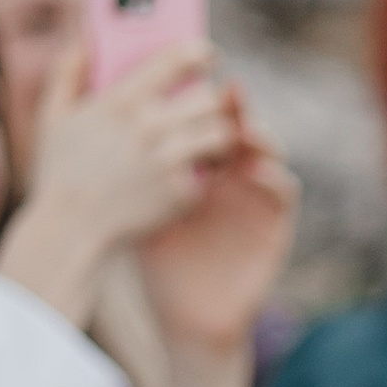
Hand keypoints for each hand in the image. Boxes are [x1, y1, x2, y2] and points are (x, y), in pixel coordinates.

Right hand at [0, 42, 245, 324]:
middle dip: (210, 99)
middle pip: (208, 97)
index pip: (177, 59)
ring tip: (206, 135)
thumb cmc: (61, 172)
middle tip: (205, 104)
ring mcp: (169, 161)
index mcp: (121, 102)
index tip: (206, 54)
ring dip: (216, 133)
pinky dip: (208, 170)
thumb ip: (67, 71)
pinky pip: (212, 171)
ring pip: (220, 132)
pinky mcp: (182, 192)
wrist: (71, 231)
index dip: (199, 51)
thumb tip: (84, 38)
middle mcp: (150, 127)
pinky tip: (197, 169)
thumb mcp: (52, 116)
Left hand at [135, 88, 296, 353]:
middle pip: (237, 127)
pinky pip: (284, 191)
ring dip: (259, 135)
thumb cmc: (161, 260)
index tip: (191, 73)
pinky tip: (258, 168)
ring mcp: (255, 196)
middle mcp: (232, 173)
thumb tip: (102, 115)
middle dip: (234, 107)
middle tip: (224, 91)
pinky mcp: (275, 223)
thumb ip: (135, 165)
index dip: (204, 95)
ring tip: (244, 127)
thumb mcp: (142, 204)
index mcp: (201, 163)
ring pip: (266, 151)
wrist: (186, 313)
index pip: (204, 118)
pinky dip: (275, 176)